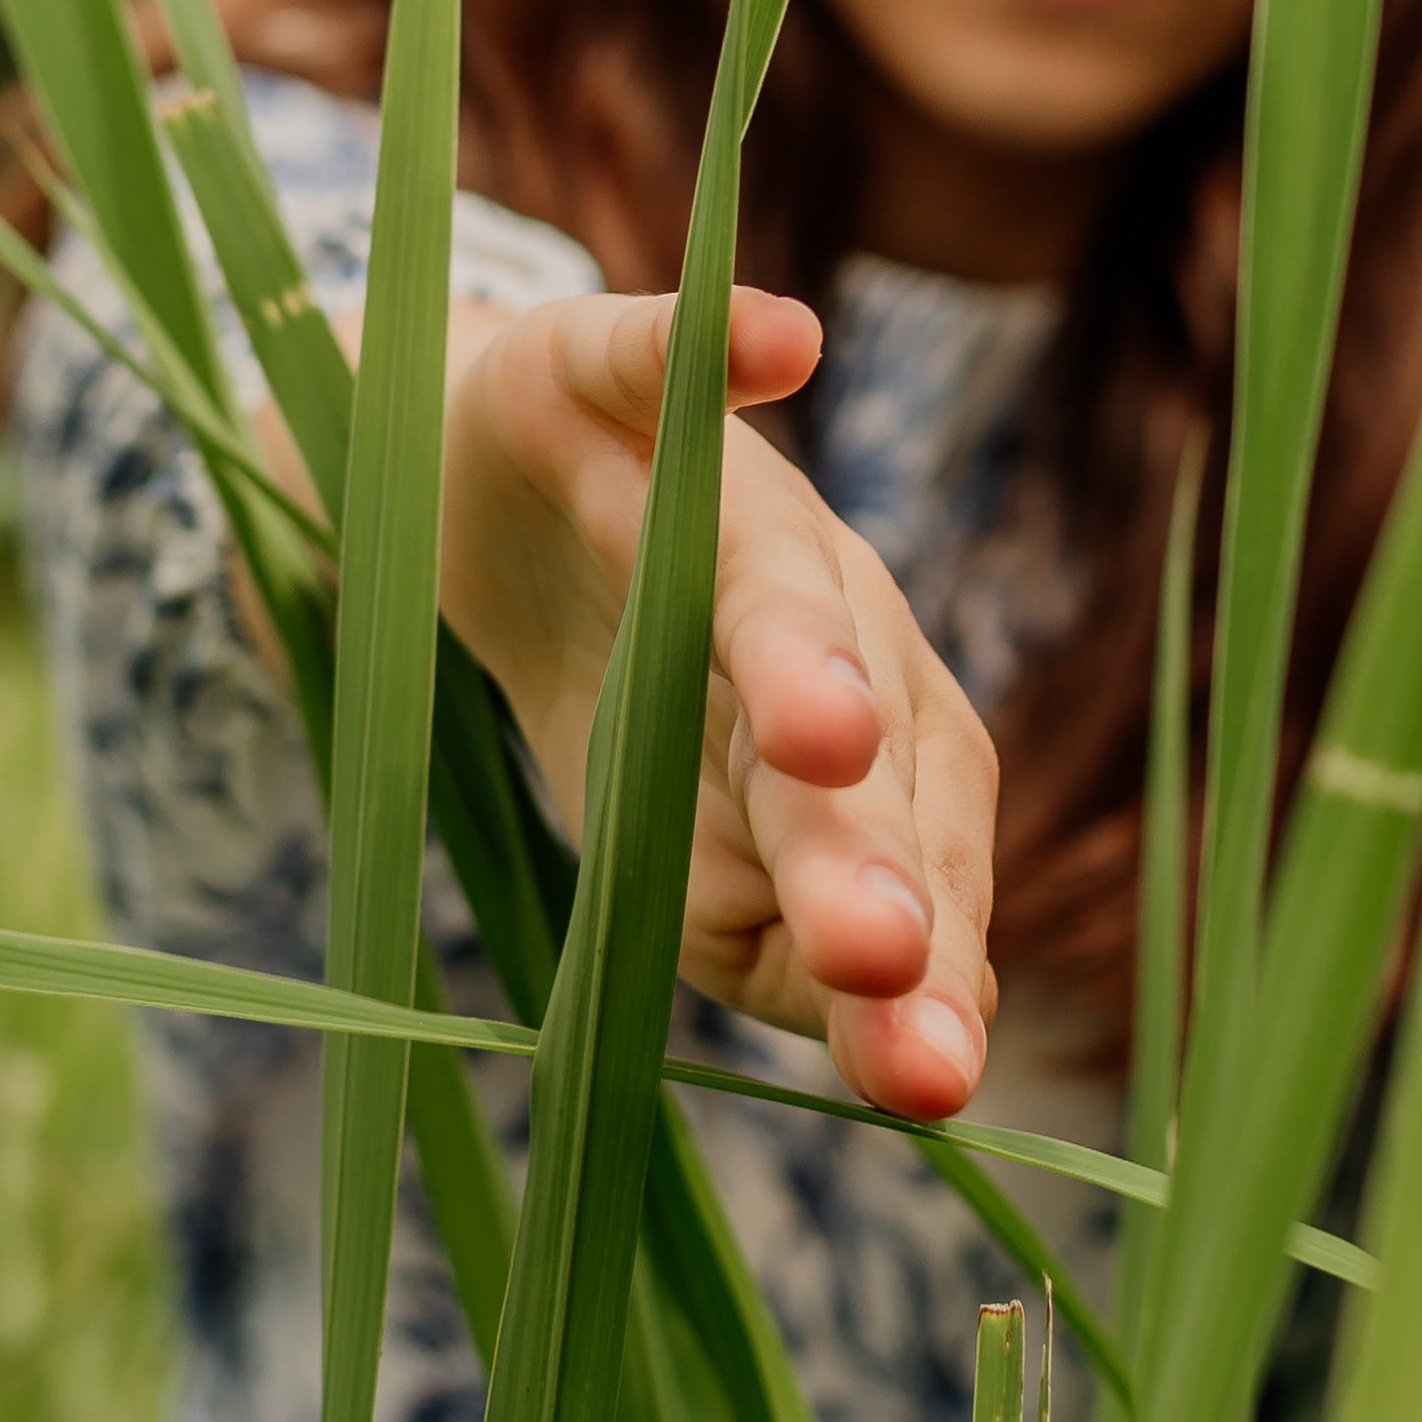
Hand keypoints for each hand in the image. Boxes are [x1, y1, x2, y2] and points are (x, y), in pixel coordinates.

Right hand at [435, 287, 999, 1119]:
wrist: (492, 505)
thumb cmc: (631, 691)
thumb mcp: (697, 842)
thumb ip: (793, 939)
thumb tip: (929, 1055)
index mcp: (857, 729)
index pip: (915, 844)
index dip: (924, 954)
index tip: (926, 1082)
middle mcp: (819, 608)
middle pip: (857, 734)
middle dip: (863, 847)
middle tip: (881, 960)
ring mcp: (715, 487)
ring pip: (772, 571)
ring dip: (805, 642)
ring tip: (830, 730)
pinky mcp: (607, 380)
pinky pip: (656, 353)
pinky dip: (715, 339)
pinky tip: (780, 342)